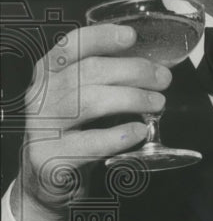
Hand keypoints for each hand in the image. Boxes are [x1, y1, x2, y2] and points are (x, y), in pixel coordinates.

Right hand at [14, 23, 170, 220]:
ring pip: (89, 102)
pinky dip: (118, 135)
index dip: (101, 37)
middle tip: (163, 79)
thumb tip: (154, 68)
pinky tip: (139, 131)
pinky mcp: (51, 158)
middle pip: (89, 72)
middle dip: (132, 71)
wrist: (47, 183)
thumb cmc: (74, 134)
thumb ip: (107, 81)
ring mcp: (42, 127)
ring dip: (131, 99)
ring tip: (158, 103)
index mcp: (48, 74)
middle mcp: (40, 96)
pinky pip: (89, 142)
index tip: (132, 37)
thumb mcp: (82, 101)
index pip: (71, 46)